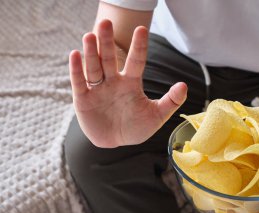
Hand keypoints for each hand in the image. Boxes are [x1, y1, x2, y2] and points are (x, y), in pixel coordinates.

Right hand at [69, 19, 187, 147]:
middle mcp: (113, 82)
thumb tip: (184, 85)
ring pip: (94, 67)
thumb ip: (170, 101)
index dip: (139, 46)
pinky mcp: (83, 99)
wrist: (115, 143)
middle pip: (110, 59)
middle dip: (107, 42)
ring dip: (91, 52)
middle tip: (105, 23)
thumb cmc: (136, 128)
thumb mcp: (156, 116)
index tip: (141, 29)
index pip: (136, 61)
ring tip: (89, 35)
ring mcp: (98, 89)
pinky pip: (79, 83)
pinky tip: (75, 55)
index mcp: (131, 83)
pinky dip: (76, 70)